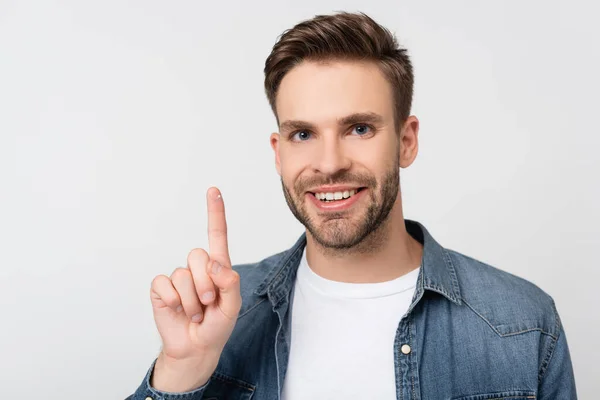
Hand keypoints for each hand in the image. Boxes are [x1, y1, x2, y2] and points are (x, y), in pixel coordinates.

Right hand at [149, 187, 241, 391]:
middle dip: (206, 284)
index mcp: (218, 267)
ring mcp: (178, 277)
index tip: (213, 190)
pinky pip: (166, 284)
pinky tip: (179, 310)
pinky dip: (175, 301)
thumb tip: (215, 264)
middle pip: (199, 255)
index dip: (215, 212)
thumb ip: (230, 283)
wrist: (196, 348)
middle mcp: (197, 268)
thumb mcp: (232, 306)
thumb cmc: (217, 325)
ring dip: (193, 300)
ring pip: (184, 274)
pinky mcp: (161, 288)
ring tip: (196, 312)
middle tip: (208, 304)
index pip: (216, 235)